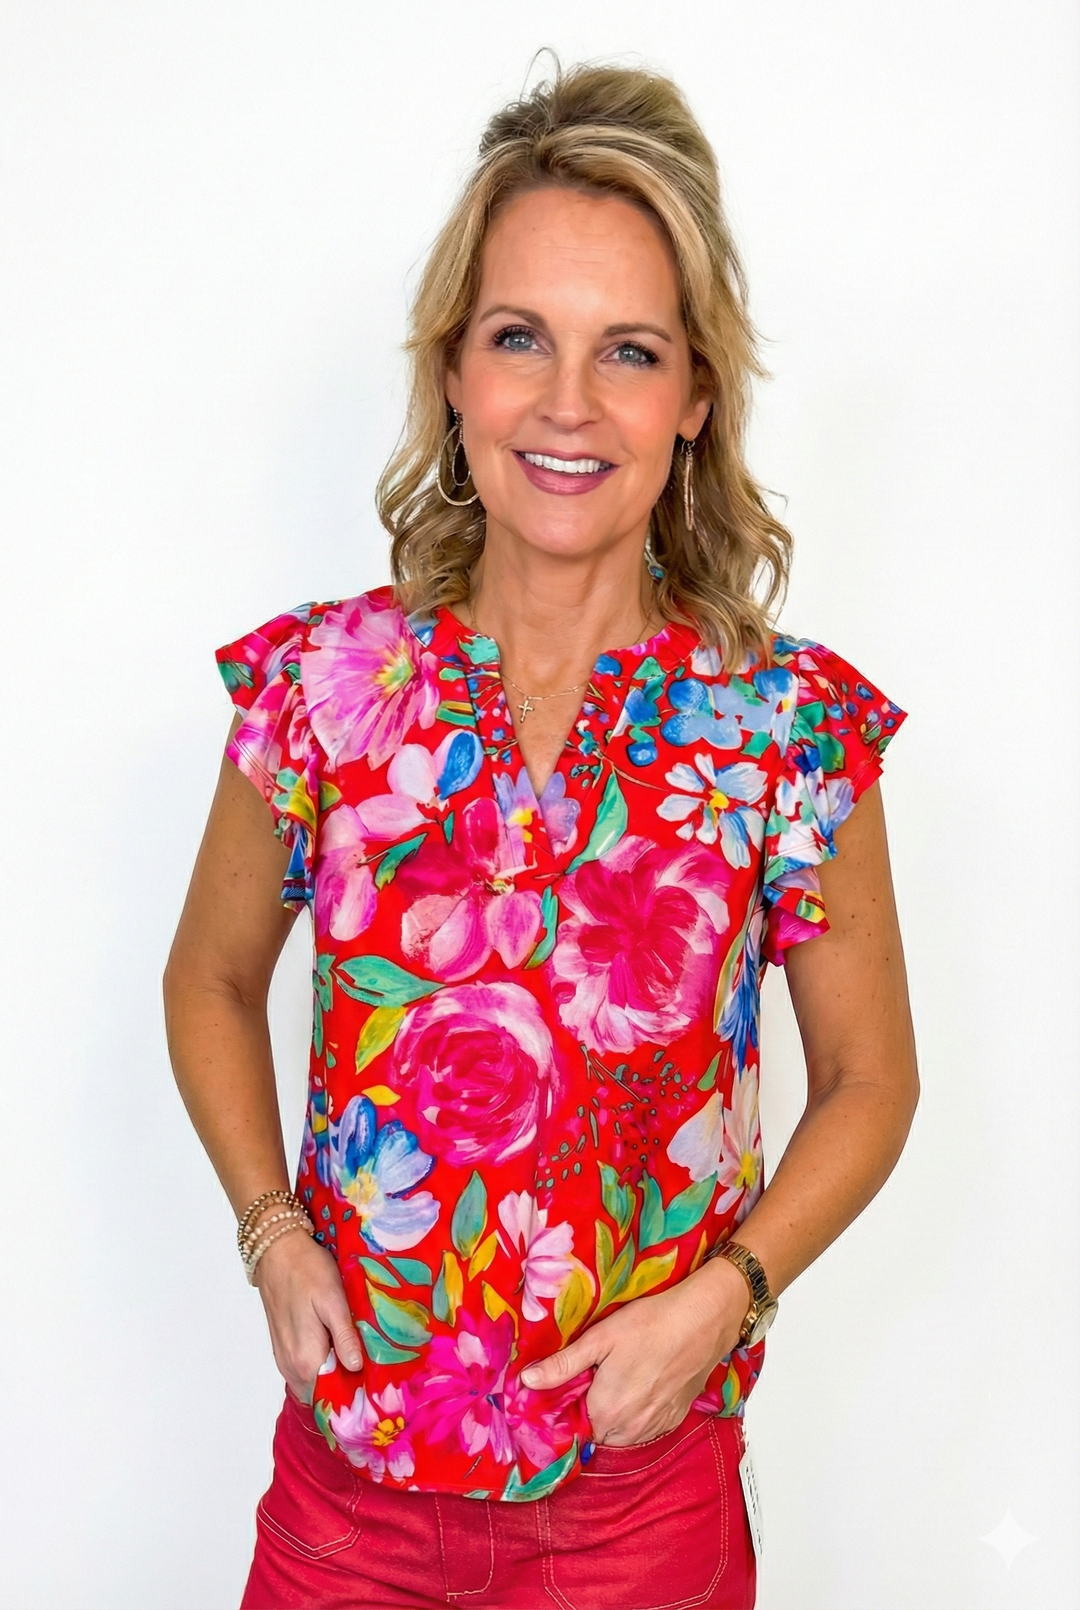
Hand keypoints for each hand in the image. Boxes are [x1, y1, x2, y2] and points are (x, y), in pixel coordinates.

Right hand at [253, 1229, 362, 1402]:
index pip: (332, 1399)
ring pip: (314, 1382)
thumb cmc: (307, 1270)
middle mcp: (291, 1368)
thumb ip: (344, 1338)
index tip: (377, 1386)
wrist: (276, 1250)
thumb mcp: (334, 1300)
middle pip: (323, 1393)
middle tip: (375, 1371)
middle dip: (347, 1387)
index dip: (355, 1396)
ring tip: (361, 1357)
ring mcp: (284, 1358)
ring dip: (335, 1376)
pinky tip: (340, 1347)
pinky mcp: (282, 1347)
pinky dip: (322, 1366)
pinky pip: (305, 1369)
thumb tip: (357, 1368)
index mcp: (306, 1361)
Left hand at [520, 1258, 749, 1445]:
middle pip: (597, 1431)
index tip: (571, 1385)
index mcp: (605, 1411)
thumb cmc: (651, 1324)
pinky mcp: (674, 1419)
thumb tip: (527, 1381)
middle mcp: (630, 1429)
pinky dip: (639, 1414)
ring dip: (615, 1415)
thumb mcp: (600, 1338)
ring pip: (622, 1432)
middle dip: (591, 1410)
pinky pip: (646, 1428)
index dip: (568, 1406)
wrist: (703, 1321)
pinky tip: (641, 1384)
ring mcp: (655, 1427)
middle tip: (594, 1376)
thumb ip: (563, 1365)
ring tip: (618, 1378)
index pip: (573, 1425)